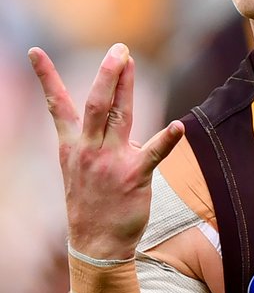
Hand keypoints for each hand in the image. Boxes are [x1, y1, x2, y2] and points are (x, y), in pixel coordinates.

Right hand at [28, 43, 184, 257]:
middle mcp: (89, 149)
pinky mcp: (134, 176)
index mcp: (72, 146)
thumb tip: (126, 129)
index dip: (46, 77)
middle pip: (96, 102)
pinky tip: (179, 127)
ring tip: (130, 61)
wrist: (96, 244)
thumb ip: (97, 144)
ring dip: (126, 86)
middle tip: (118, 49)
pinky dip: (168, 139)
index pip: (57, 105)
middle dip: (107, 73)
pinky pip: (154, 153)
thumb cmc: (92, 205)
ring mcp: (111, 162)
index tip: (35, 50)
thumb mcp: (79, 170)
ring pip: (120, 115)